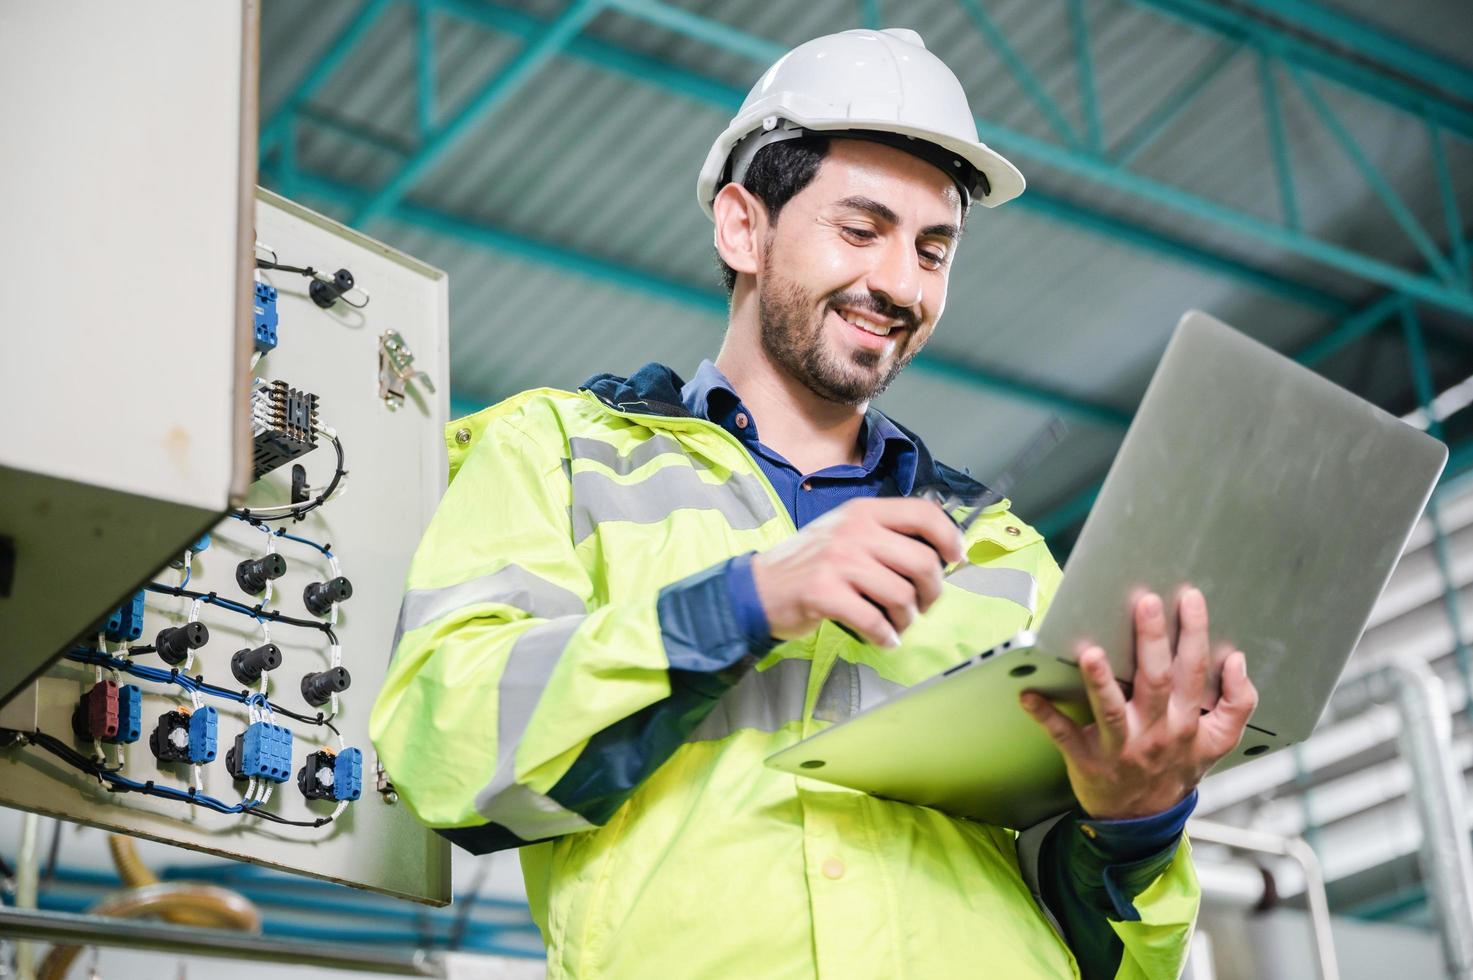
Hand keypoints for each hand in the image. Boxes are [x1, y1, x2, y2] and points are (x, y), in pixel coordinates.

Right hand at [751, 498, 962, 647]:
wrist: (758, 588)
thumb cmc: (809, 564)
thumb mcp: (846, 533)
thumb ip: (885, 536)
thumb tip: (939, 555)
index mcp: (863, 512)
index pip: (923, 513)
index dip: (949, 537)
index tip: (955, 558)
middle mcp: (853, 531)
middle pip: (922, 562)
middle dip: (931, 592)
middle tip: (922, 605)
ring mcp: (838, 562)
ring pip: (902, 596)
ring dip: (906, 619)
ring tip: (895, 624)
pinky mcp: (825, 593)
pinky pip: (875, 621)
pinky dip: (885, 636)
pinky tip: (882, 638)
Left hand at [1020, 587, 1258, 819]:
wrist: (1143, 820)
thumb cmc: (1175, 768)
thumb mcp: (1217, 743)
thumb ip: (1237, 704)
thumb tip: (1238, 661)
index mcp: (1186, 723)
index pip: (1194, 671)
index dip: (1194, 634)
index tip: (1189, 598)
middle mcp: (1155, 732)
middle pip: (1157, 682)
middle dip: (1152, 641)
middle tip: (1145, 603)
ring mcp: (1119, 747)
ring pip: (1111, 711)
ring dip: (1100, 681)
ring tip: (1091, 653)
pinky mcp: (1086, 760)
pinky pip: (1064, 735)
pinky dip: (1046, 716)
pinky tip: (1028, 695)